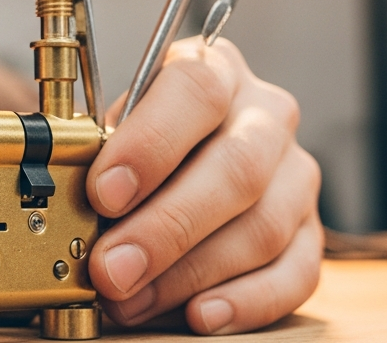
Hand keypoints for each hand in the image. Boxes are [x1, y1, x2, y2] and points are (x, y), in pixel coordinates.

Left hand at [86, 37, 321, 333]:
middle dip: (166, 228)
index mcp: (215, 71)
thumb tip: (75, 210)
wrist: (189, 156)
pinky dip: (246, 302)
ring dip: (190, 274)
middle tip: (112, 269)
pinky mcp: (311, 230)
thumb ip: (103, 155)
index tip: (105, 193)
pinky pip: (297, 273)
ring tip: (133, 300)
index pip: (195, 91)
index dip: (149, 144)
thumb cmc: (146, 142)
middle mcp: (265, 114)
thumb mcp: (118, 128)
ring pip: (263, 226)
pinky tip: (200, 315)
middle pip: (237, 168)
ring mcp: (297, 172)